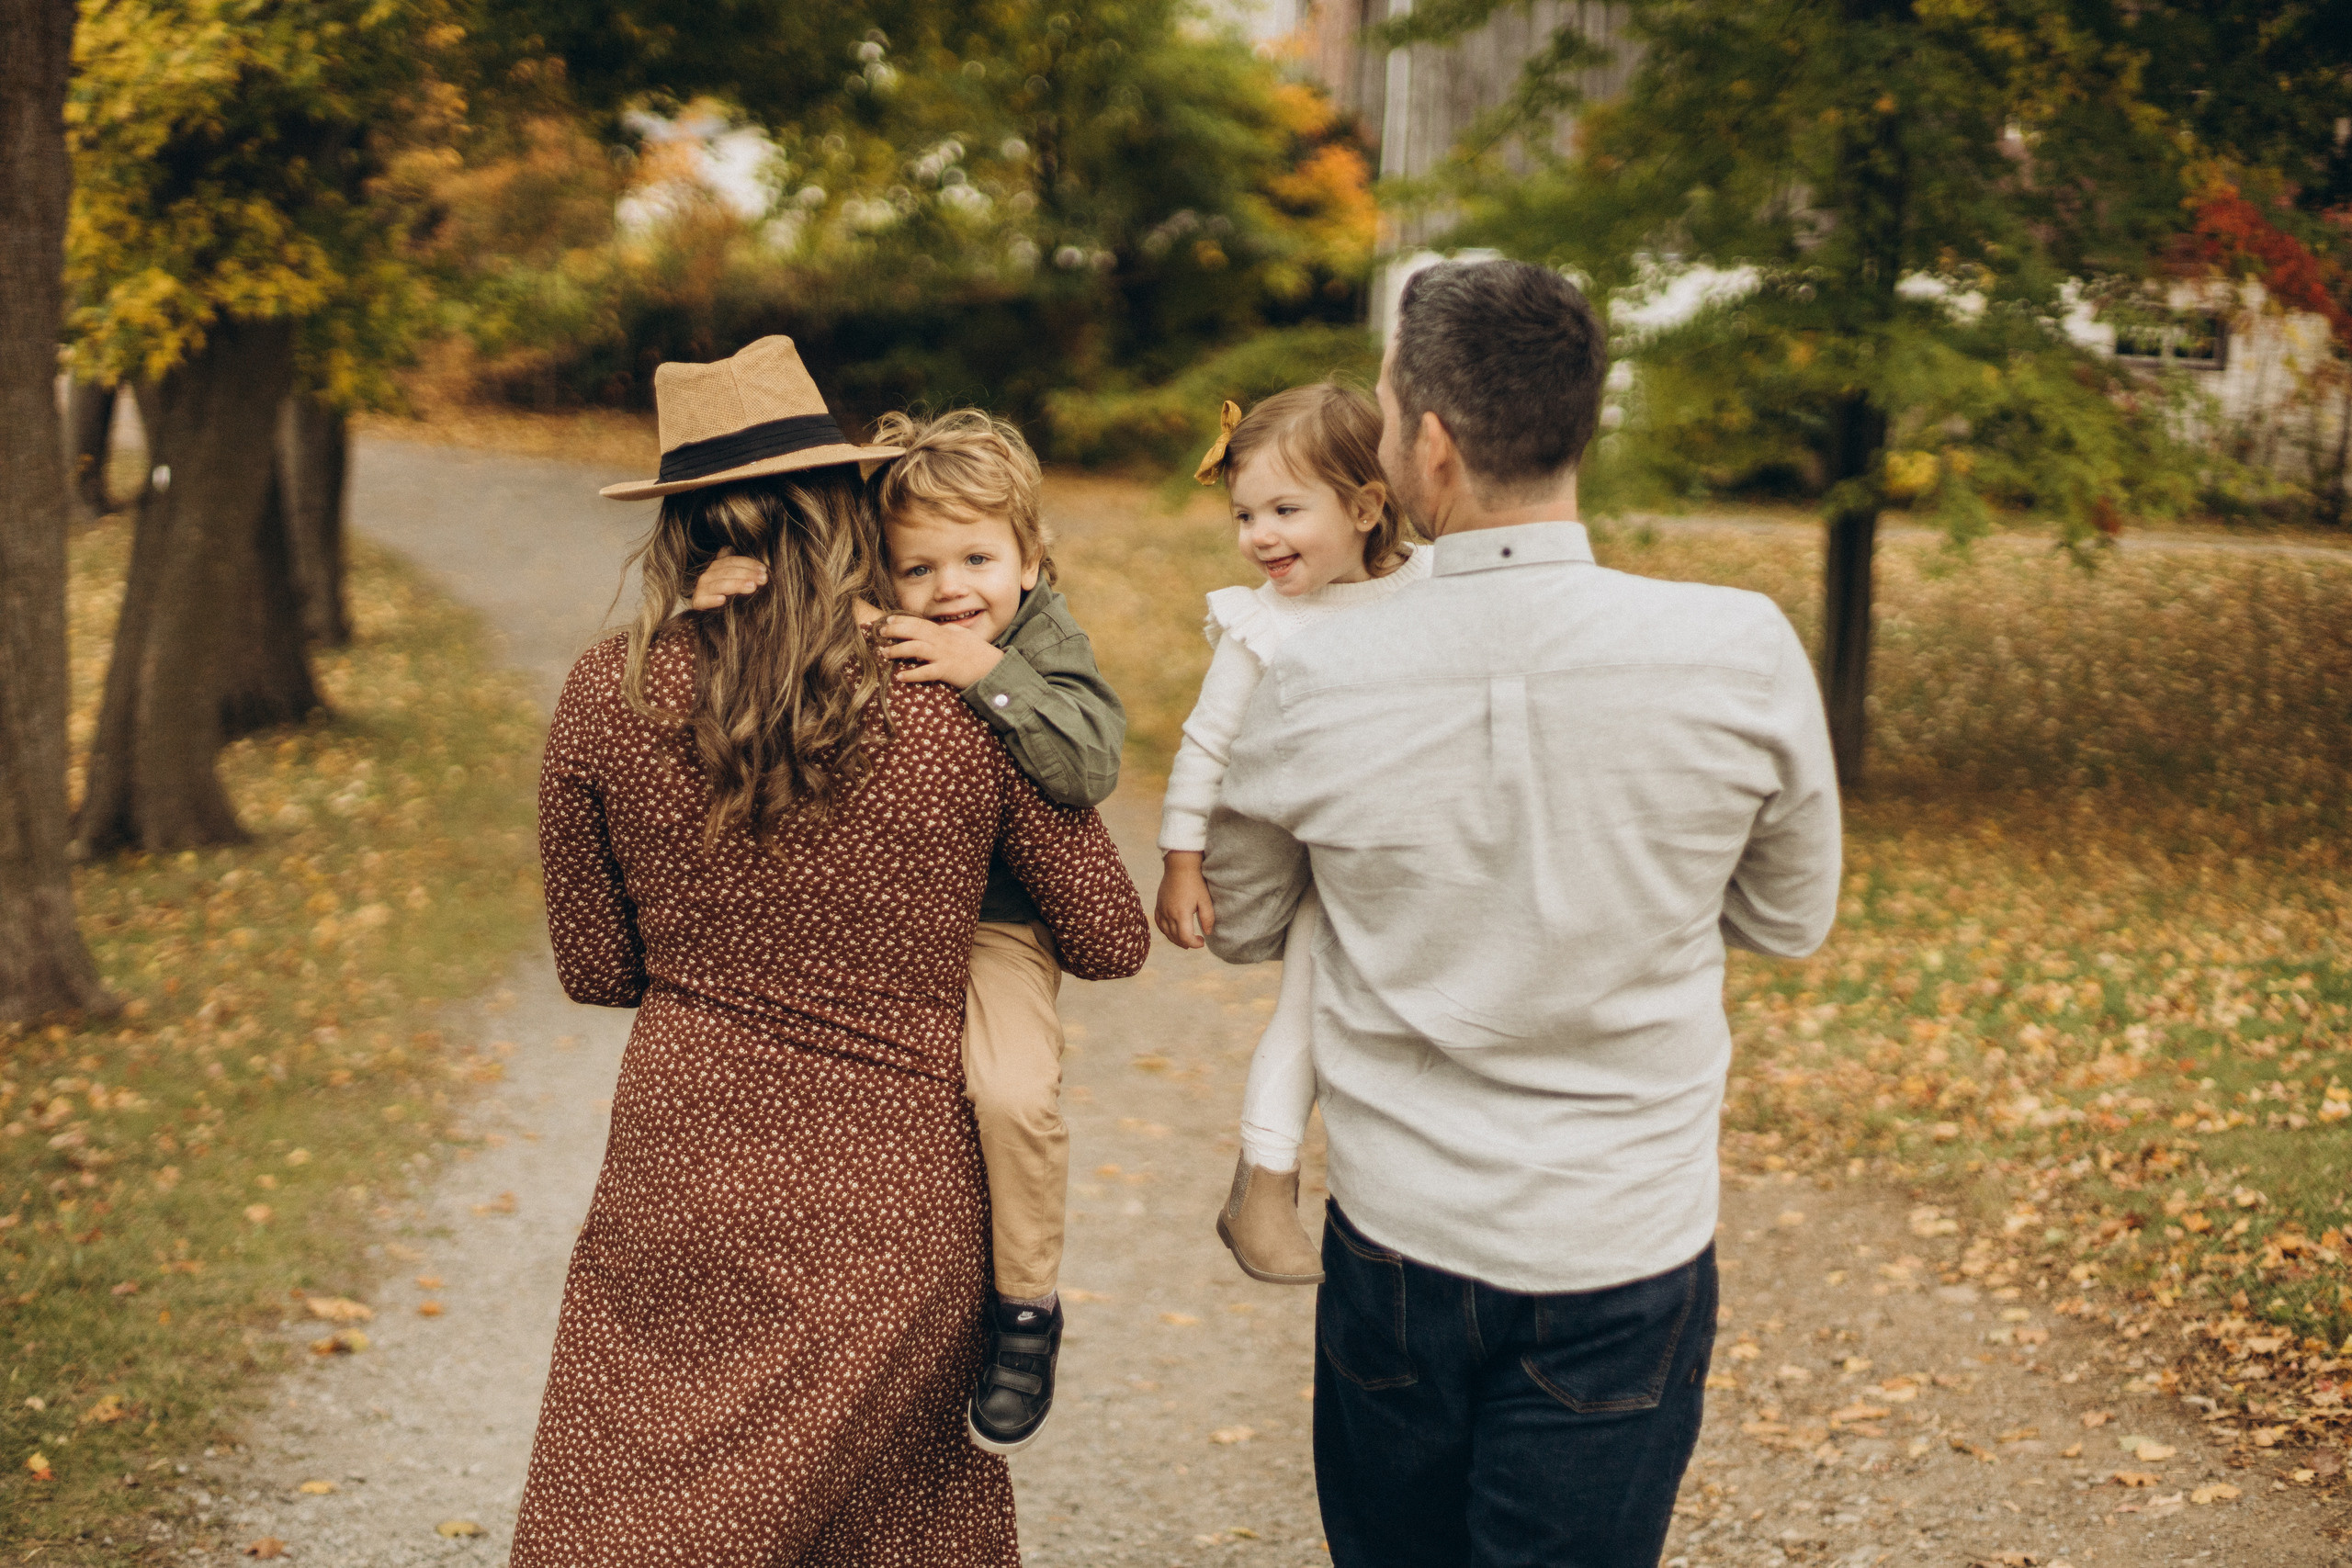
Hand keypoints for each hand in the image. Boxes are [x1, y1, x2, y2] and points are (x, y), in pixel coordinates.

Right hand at [689, 549, 766, 609]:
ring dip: (736, 585)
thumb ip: (736, 567)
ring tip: (752, 587)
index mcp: (717, 568)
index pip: (732, 561)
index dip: (748, 564)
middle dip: (747, 574)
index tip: (764, 570)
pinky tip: (723, 600)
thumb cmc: (727, 598)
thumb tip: (729, 547)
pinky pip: (703, 600)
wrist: (710, 617)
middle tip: (763, 579)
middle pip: (728, 571)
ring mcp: (701, 589)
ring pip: (720, 584)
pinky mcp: (697, 603)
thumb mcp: (733, 581)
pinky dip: (712, 600)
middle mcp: (708, 576)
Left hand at [877, 612, 1005, 688]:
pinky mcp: (947, 671)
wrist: (994, 668)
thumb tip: (936, 627)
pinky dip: (912, 674)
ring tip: (884, 653)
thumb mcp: (963, 636)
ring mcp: (944, 655)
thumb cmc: (979, 653)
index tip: (888, 620)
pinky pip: (925, 672)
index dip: (902, 620)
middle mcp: (943, 640)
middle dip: (895, 630)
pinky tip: (900, 677)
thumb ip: (948, 631)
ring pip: (916, 648)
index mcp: (946, 632)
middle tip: (880, 632)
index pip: (920, 622)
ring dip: (898, 650)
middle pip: (914, 631)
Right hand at [1154, 851, 1215, 948]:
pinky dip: (1165, 930)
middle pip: (1175, 937)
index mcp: (1181, 914)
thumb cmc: (1195, 882)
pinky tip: (1171, 931)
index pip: (1185, 938)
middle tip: (1196, 942)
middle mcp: (1169, 914)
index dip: (1194, 944)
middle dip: (1186, 943)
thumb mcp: (1205, 900)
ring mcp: (1162, 909)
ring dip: (1175, 939)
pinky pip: (1158, 922)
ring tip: (1184, 940)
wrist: (1180, 866)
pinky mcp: (1159, 904)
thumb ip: (1207, 918)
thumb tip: (1208, 933)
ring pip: (1166, 931)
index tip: (1202, 941)